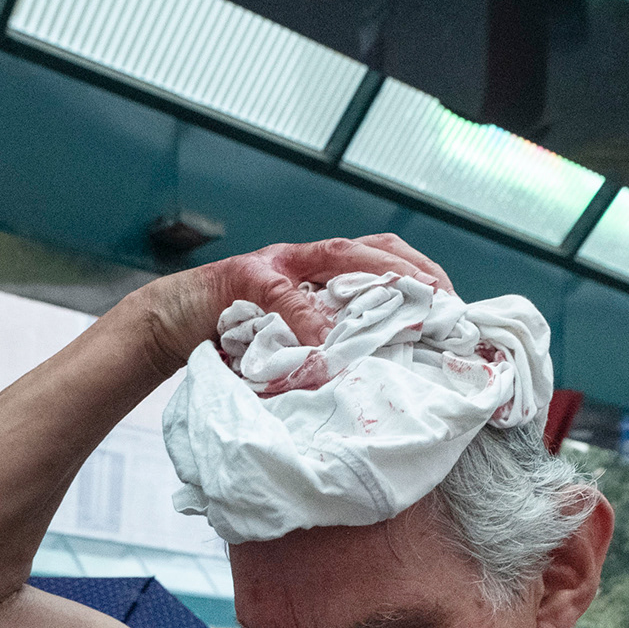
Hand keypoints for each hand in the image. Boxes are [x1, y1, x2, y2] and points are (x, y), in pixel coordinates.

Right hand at [136, 234, 454, 376]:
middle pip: (374, 248)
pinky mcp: (244, 277)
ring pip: (338, 256)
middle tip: (446, 303)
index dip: (423, 275)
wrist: (170, 325)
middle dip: (416, 271)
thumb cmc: (233, 338)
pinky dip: (308, 319)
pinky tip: (325, 344)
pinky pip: (283, 295)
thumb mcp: (291, 343)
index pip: (384, 260)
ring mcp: (276, 261)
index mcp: (321, 274)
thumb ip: (327, 347)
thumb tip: (376, 379)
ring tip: (410, 305)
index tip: (457, 306)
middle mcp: (305, 259)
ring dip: (378, 280)